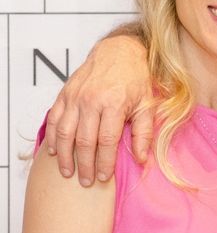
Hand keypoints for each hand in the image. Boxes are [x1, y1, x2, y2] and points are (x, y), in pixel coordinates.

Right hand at [45, 34, 152, 185]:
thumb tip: (142, 159)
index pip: (106, 141)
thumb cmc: (136, 79)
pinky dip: (52, 137)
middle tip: (86, 181)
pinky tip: (53, 151)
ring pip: (65, 133)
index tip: (104, 177)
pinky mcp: (65, 94)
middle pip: (84, 141)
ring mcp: (76, 97)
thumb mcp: (147, 104)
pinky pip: (54, 120)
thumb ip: (144, 132)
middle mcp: (92, 101)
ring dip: (64, 156)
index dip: (104, 162)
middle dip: (85, 165)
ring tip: (67, 172)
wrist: (120, 51)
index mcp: (115, 104)